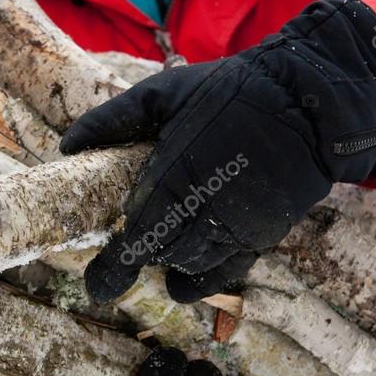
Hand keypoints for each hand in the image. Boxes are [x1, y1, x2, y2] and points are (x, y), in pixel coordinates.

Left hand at [60, 0, 375, 302]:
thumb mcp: (165, 92)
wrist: (308, 103)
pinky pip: (225, 272)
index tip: (98, 284)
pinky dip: (198, 280)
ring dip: (168, 260)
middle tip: (121, 252)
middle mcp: (205, 208)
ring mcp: (236, 226)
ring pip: (190, 263)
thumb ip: (114, 119)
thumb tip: (67, 146)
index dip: (114, 267)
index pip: (136, 235)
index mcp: (175, 173)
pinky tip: (181, 278)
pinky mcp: (261, 235)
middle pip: (160, 252)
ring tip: (158, 244)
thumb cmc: (230, 91)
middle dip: (138, 257)